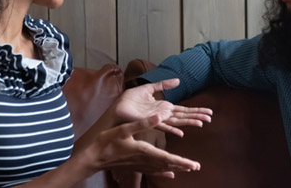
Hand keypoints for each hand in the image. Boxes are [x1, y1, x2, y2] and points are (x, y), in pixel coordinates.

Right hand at [85, 117, 200, 175]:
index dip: (182, 161)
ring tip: (188, 169)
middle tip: (196, 167)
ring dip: (176, 168)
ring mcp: (140, 165)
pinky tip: (170, 174)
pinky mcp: (136, 167)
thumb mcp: (124, 129)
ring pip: (162, 168)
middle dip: (183, 165)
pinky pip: (154, 171)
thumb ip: (142, 123)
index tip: (193, 164)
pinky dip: (164, 172)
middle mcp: (145, 160)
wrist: (93, 158)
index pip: (168, 158)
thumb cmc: (107, 142)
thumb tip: (159, 116)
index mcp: (145, 151)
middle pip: (168, 164)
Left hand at [114, 79, 212, 136]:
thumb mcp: (148, 88)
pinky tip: (181, 133)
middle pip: (184, 115)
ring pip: (177, 120)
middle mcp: (163, 114)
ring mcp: (157, 119)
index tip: (208, 112)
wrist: (116, 107)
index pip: (183, 109)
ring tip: (202, 123)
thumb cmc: (129, 101)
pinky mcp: (149, 121)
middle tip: (211, 117)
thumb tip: (178, 81)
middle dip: (197, 116)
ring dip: (189, 121)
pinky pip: (162, 125)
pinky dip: (172, 129)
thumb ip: (162, 85)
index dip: (195, 110)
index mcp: (163, 107)